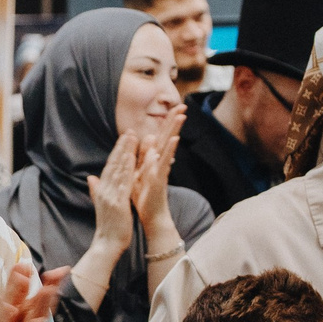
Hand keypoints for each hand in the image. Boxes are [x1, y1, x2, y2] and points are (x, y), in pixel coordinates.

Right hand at [85, 133, 139, 254]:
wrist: (107, 245)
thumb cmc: (108, 227)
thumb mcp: (101, 205)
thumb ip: (97, 190)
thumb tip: (91, 178)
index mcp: (102, 190)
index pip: (110, 167)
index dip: (116, 151)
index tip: (123, 138)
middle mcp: (104, 190)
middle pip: (113, 164)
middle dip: (121, 147)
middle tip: (128, 131)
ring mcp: (111, 196)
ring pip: (119, 170)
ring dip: (126, 153)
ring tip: (132, 139)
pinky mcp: (118, 203)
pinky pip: (124, 183)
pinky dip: (128, 170)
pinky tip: (133, 159)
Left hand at [131, 107, 186, 236]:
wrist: (151, 217)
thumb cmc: (144, 196)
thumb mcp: (139, 171)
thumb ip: (142, 154)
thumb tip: (146, 136)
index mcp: (153, 160)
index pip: (160, 136)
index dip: (167, 122)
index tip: (174, 106)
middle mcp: (160, 162)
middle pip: (168, 137)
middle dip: (174, 121)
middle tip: (183, 105)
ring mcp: (161, 169)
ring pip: (168, 146)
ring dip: (175, 130)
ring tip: (182, 116)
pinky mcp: (160, 178)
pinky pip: (165, 162)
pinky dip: (169, 151)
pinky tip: (174, 140)